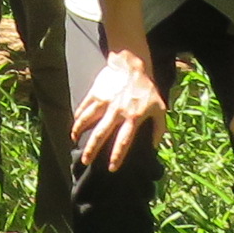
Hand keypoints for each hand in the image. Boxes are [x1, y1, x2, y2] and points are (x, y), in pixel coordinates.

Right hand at [70, 47, 166, 176]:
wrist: (132, 65)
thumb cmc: (146, 88)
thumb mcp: (160, 108)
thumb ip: (159, 128)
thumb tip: (155, 146)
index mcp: (133, 117)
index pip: (124, 141)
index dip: (117, 156)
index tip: (111, 168)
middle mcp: (117, 112)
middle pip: (101, 134)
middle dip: (92, 149)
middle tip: (85, 160)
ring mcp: (104, 102)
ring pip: (88, 120)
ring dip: (79, 132)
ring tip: (74, 141)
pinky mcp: (95, 93)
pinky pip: (84, 107)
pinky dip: (78, 117)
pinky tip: (75, 124)